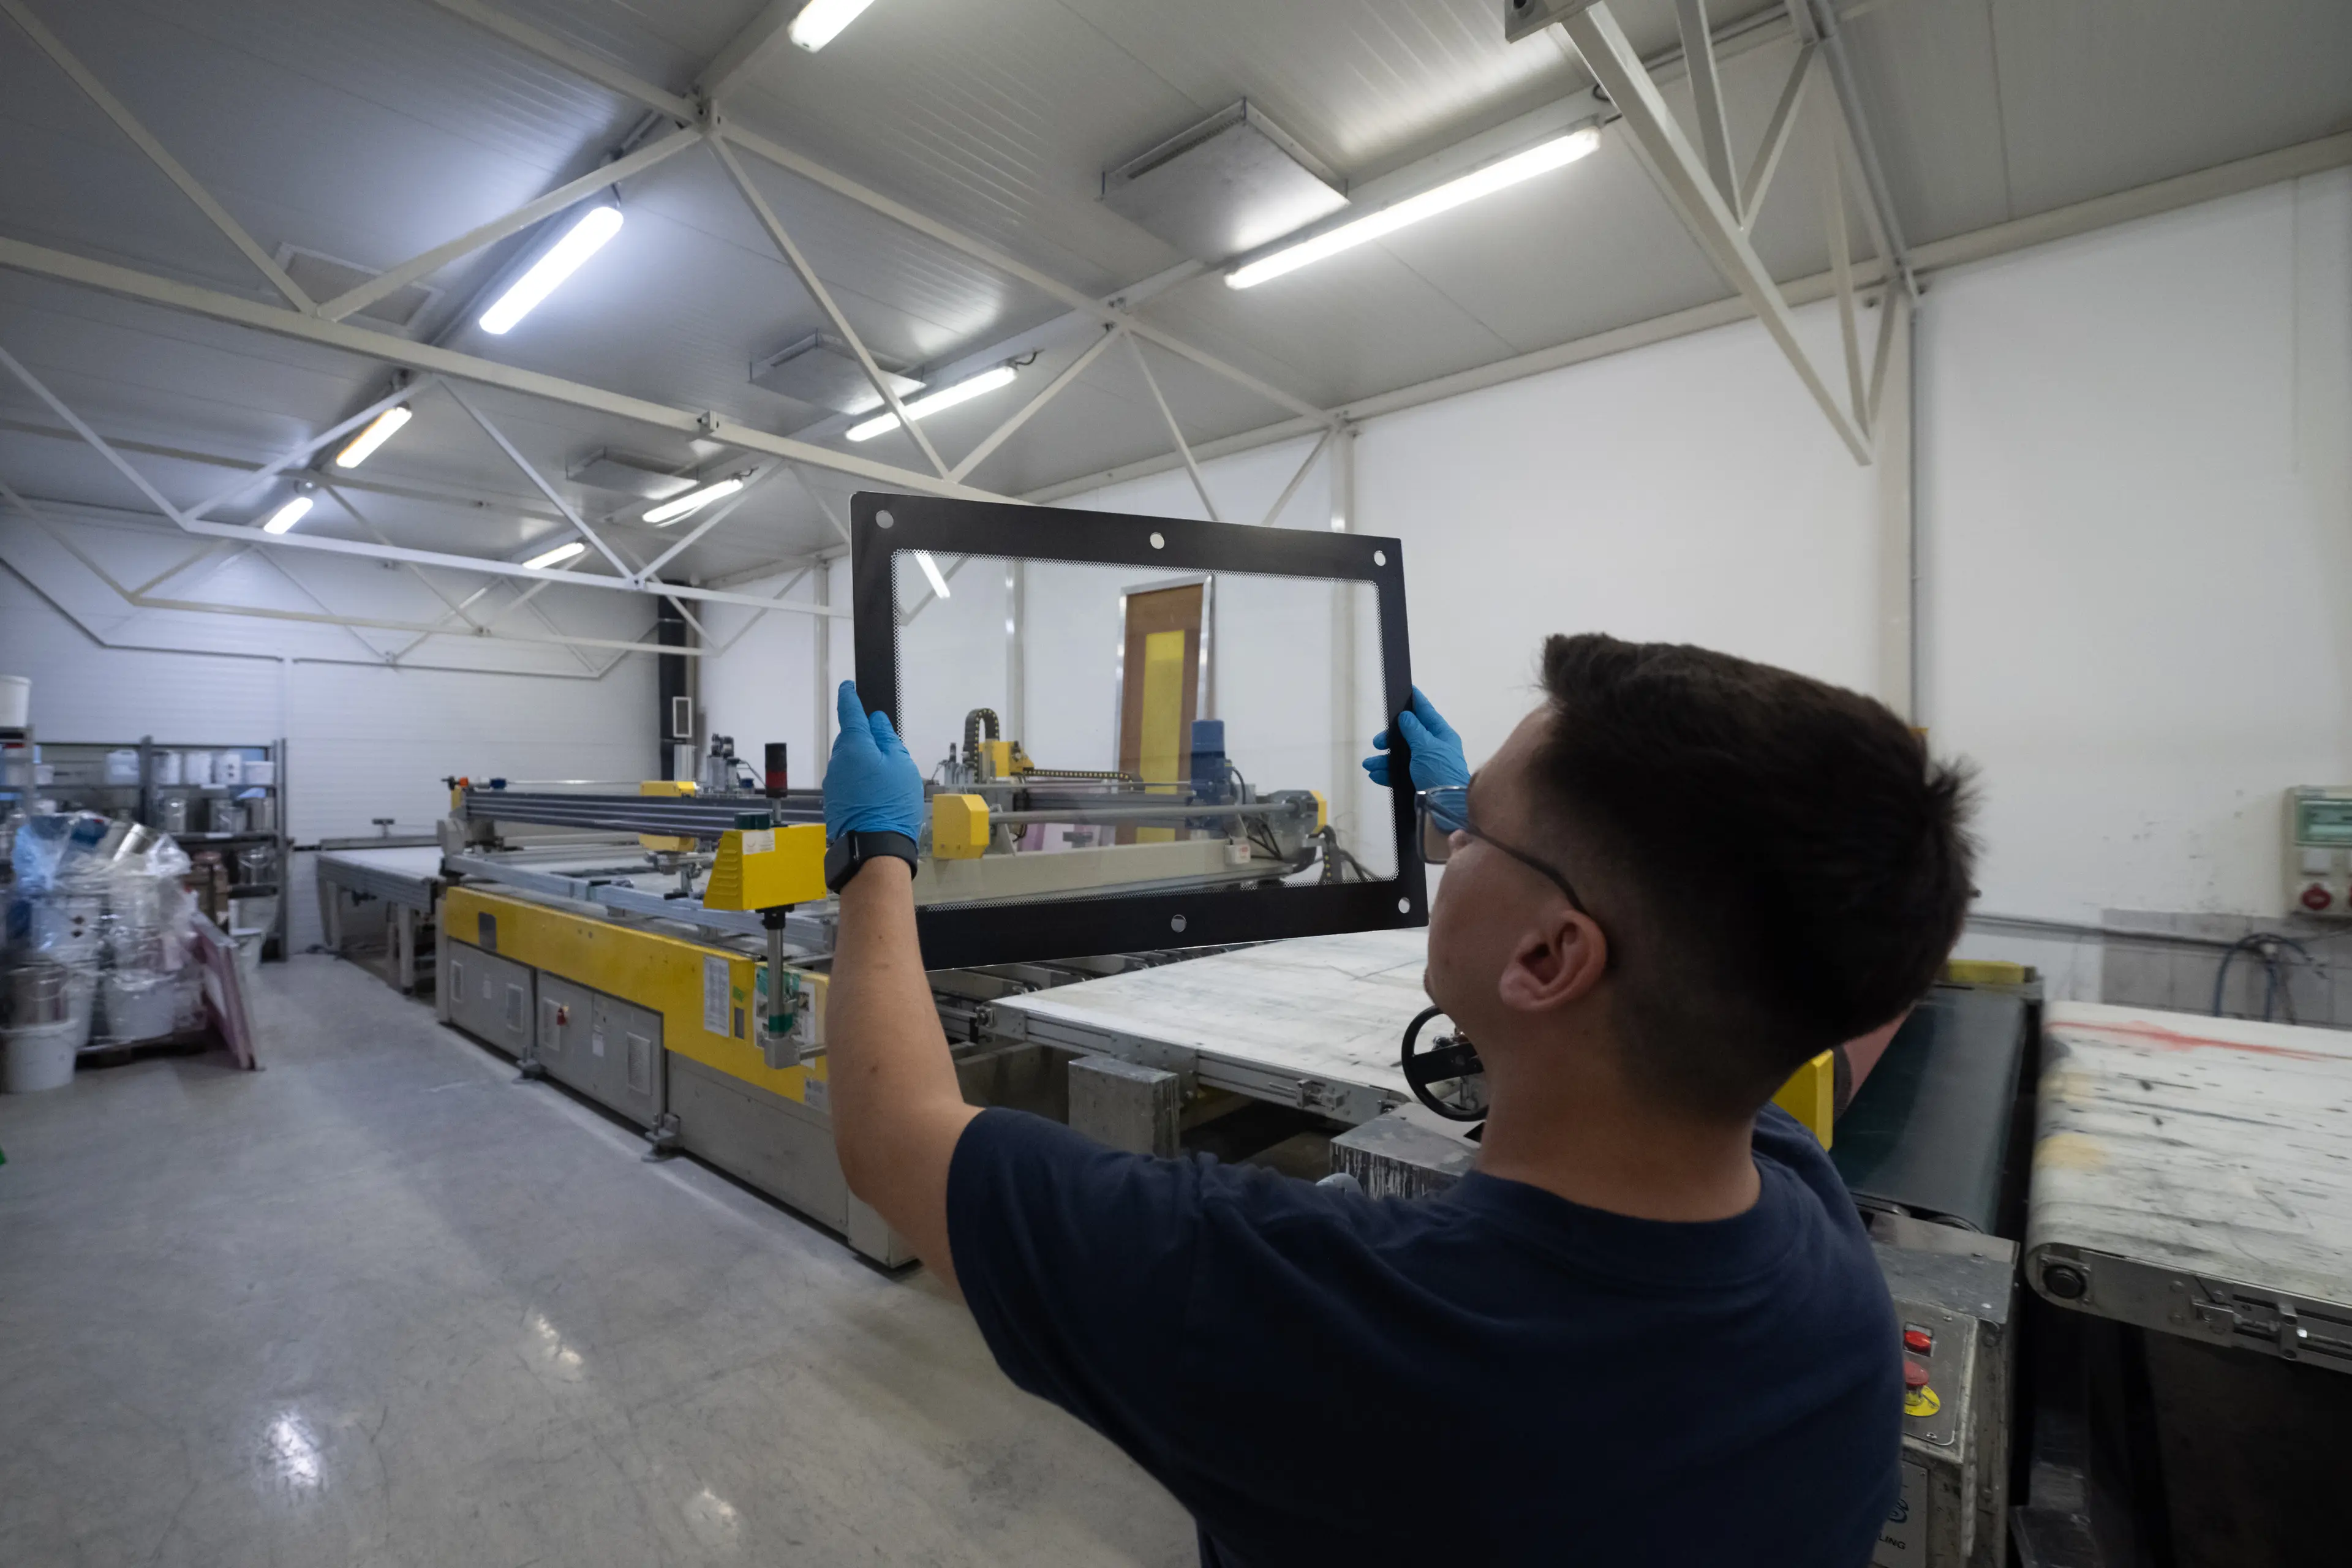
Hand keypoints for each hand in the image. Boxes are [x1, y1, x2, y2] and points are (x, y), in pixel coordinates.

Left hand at [825, 681, 924, 840]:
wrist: (874, 847)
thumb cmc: (891, 805)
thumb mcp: (901, 765)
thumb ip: (887, 739)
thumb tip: (875, 721)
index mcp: (854, 747)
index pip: (849, 713)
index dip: (849, 697)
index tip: (848, 687)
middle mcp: (838, 761)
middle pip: (851, 740)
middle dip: (866, 740)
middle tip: (889, 754)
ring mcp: (833, 782)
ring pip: (849, 761)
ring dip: (864, 763)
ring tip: (886, 783)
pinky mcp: (834, 800)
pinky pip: (847, 781)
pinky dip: (859, 781)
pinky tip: (875, 796)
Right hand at [1363, 686, 1468, 789]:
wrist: (1446, 807)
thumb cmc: (1441, 773)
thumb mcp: (1427, 746)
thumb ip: (1414, 730)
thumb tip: (1406, 716)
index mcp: (1442, 736)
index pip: (1427, 713)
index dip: (1417, 702)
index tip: (1409, 689)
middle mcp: (1434, 749)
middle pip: (1408, 736)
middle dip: (1390, 738)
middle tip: (1378, 742)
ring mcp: (1425, 766)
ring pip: (1400, 757)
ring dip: (1383, 759)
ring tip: (1369, 764)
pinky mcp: (1417, 782)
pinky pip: (1398, 774)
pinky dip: (1386, 774)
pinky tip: (1375, 774)